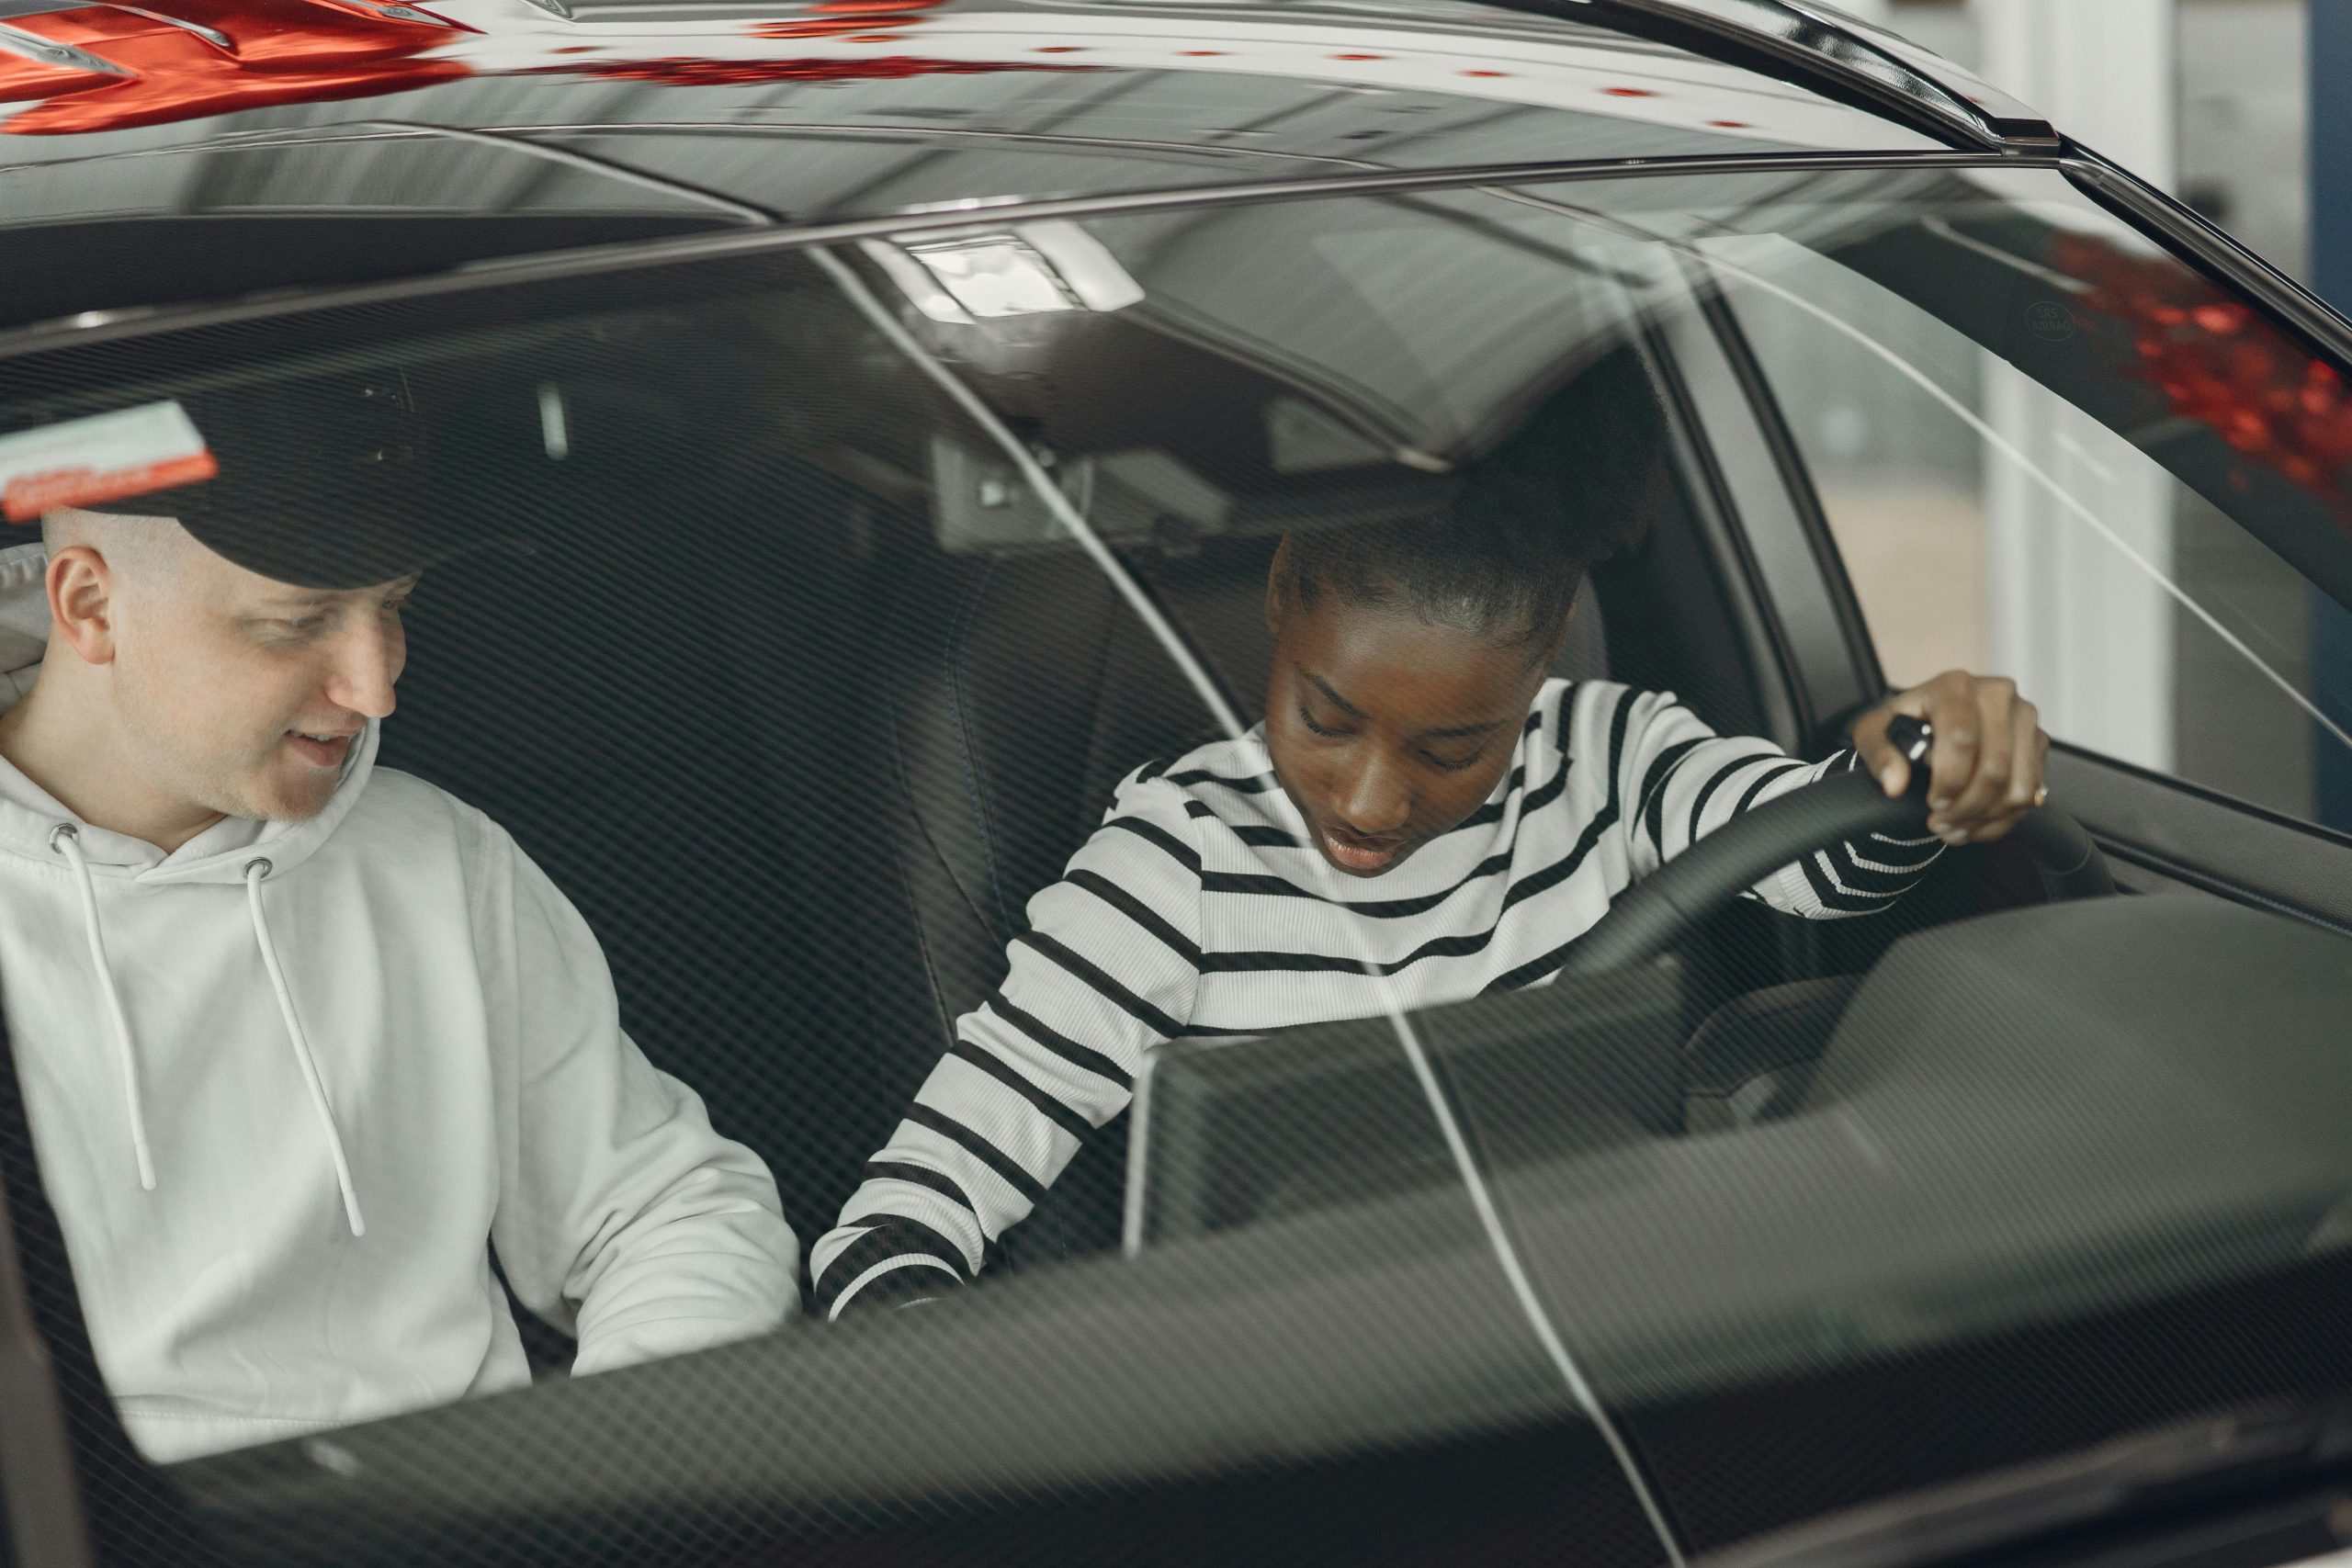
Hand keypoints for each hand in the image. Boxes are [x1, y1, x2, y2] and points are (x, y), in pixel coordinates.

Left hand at [1850, 670, 2047, 845]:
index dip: (1949, 780)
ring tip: (1956, 827)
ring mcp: (2024, 719)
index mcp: (1956, 685)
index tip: (1933, 803)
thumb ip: (1879, 755)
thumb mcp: (1874, 732)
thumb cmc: (1904, 723)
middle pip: (1995, 766)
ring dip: (1985, 817)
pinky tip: (1975, 824)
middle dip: (1966, 806)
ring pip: (2018, 785)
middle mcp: (1998, 695)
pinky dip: (2002, 819)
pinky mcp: (2037, 743)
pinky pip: (2030, 793)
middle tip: (1941, 823)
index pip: (1962, 738)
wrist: (1931, 717)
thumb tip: (1894, 784)